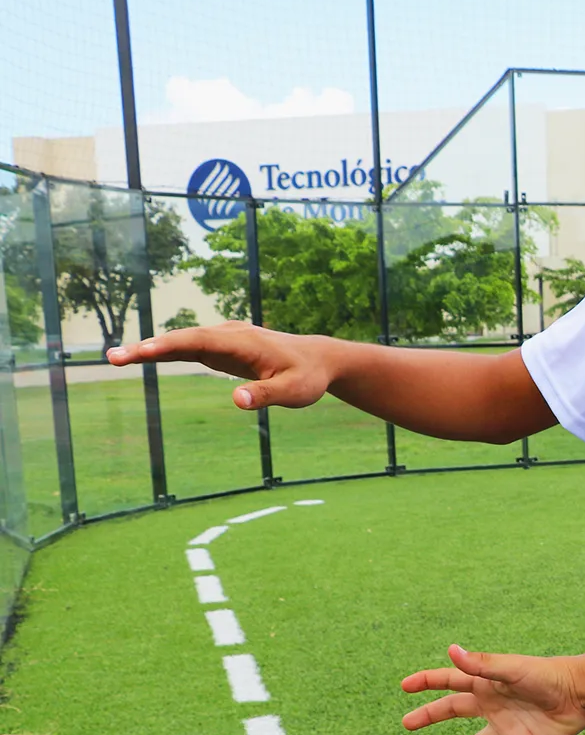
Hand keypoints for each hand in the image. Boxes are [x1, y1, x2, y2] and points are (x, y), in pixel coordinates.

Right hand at [106, 321, 332, 409]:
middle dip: (147, 347)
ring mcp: (223, 339)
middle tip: (113, 358)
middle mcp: (229, 334)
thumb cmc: (308, 377)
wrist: (319, 360)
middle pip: (182, 339)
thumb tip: (236, 400)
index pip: (199, 341)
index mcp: (244, 341)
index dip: (169, 346)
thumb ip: (267, 396)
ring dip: (149, 349)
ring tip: (115, 359)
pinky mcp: (221, 348)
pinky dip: (164, 352)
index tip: (142, 351)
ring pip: (181, 342)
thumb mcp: (294, 391)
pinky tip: (140, 357)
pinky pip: (187, 348)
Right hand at [401, 644, 584, 734]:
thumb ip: (482, 664)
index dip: (427, 681)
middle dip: (431, 715)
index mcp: (487, 683)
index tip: (405, 686)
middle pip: (455, 710)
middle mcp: (494, 704)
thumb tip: (452, 650)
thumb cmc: (548, 675)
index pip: (450, 681)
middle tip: (407, 723)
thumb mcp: (512, 669)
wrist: (582, 693)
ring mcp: (508, 726)